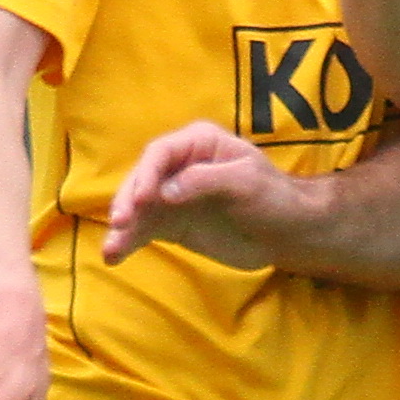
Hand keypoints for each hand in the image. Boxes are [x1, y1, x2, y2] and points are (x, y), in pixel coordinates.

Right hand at [104, 120, 316, 266]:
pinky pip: (143, 230)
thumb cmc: (274, 198)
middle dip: (128, 201)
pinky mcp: (171, 224)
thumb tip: (165, 193)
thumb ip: (205, 181)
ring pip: (137, 208)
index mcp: (197, 143)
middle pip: (142, 179)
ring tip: (111, 249)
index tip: (142, 200)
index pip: (161, 153)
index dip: (147, 174)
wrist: (288, 234)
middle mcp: (177, 165)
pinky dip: (128, 242)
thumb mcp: (246, 182)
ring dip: (122, 227)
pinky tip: (114, 256)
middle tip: (121, 223)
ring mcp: (171, 196)